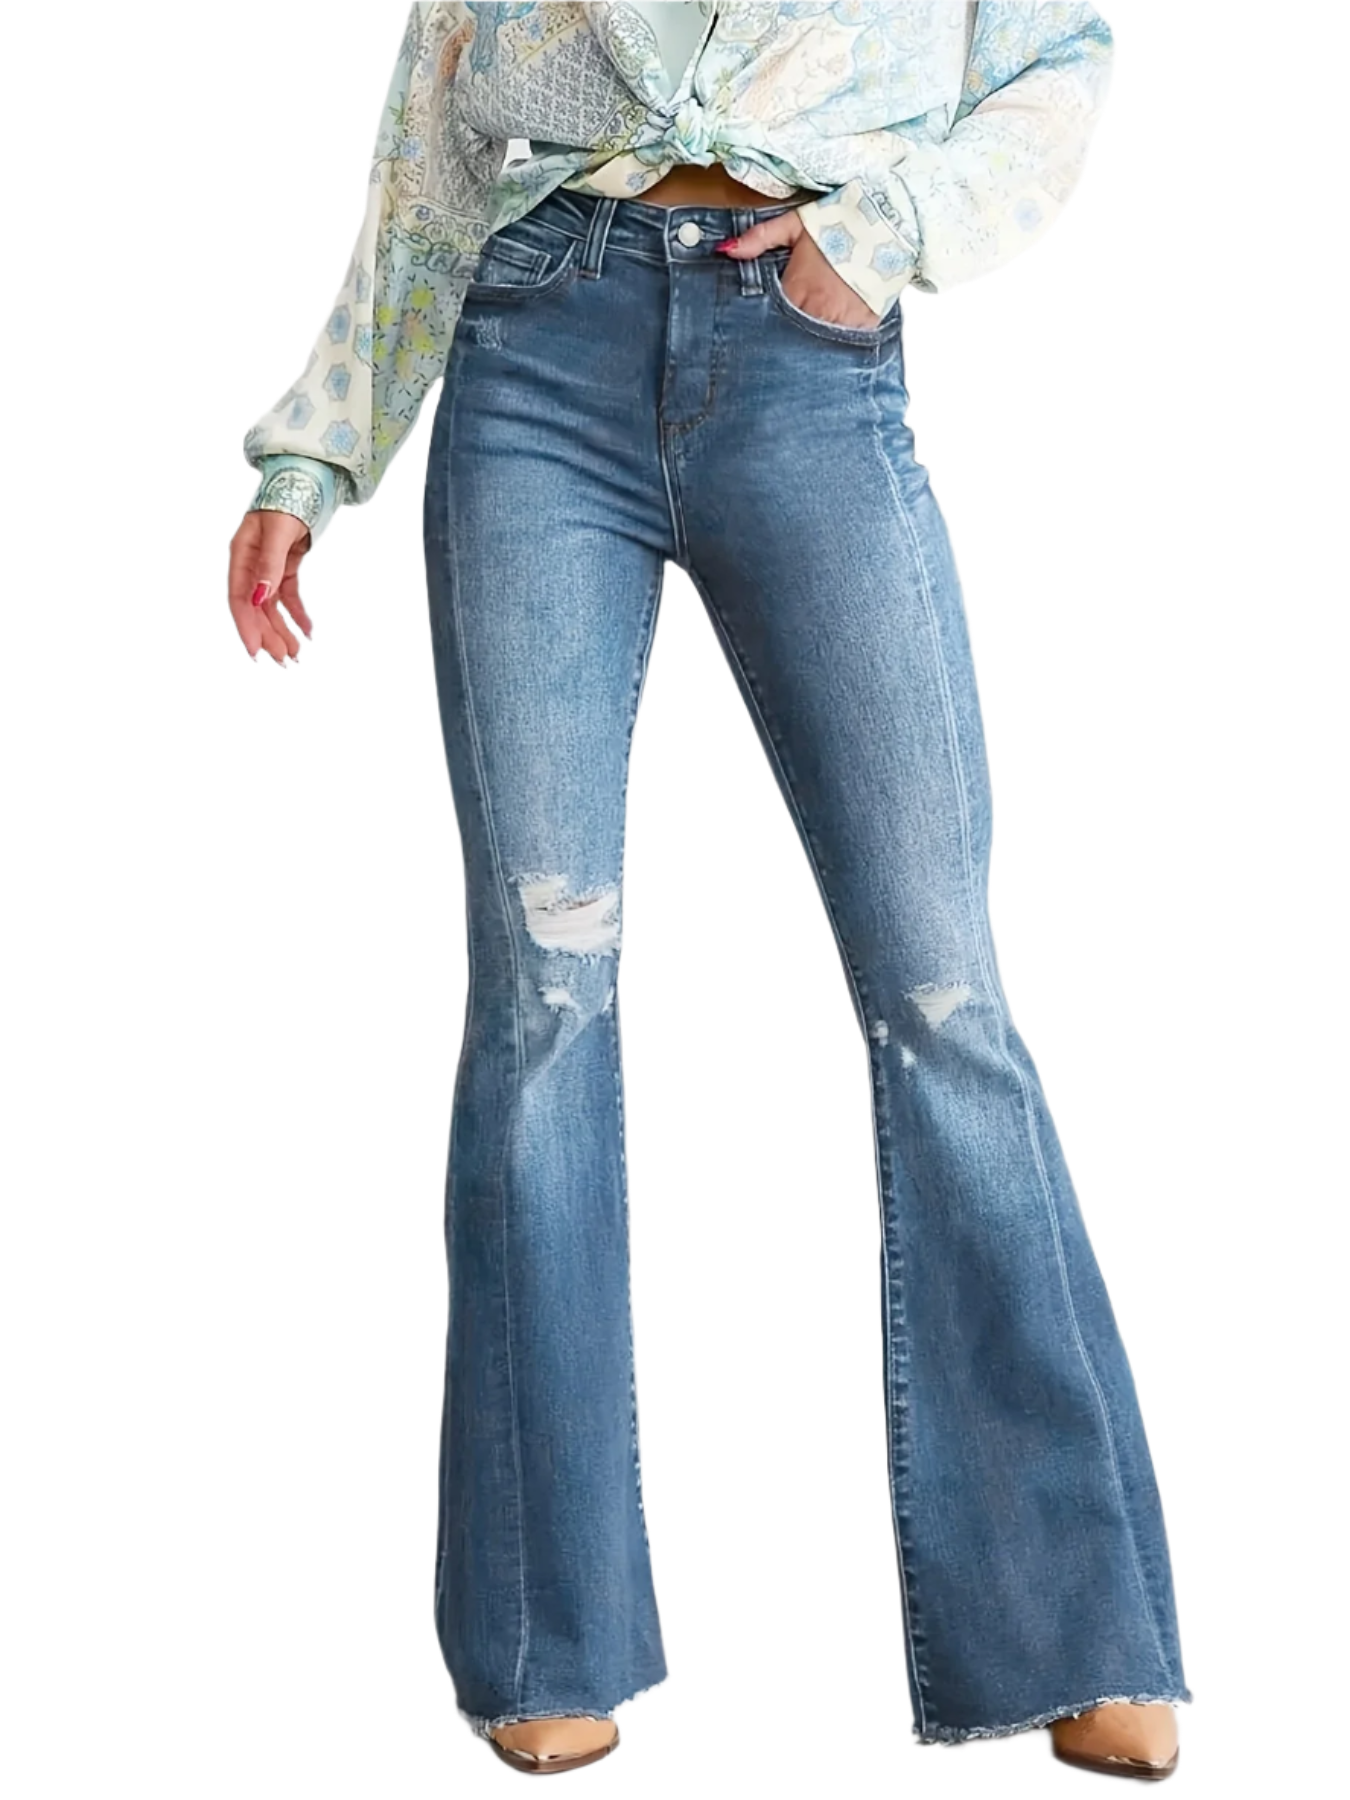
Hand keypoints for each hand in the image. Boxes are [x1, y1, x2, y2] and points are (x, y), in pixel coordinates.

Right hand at [228, 508, 313, 663]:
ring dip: (283, 630)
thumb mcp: (279, 531)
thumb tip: (261, 597)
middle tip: (284, 660)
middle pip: (256, 608)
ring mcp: (268, 565)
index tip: (255, 651)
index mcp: (241, 553)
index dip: (245, 626)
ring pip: (272, 606)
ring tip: (296, 653)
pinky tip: (308, 631)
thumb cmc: (289, 497)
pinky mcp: (286, 565)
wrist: (307, 478)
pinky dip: (298, 614)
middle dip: (269, 635)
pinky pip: (289, 596)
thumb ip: (270, 564)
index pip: (238, 598)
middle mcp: (252, 563)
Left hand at [715, 207, 882, 328]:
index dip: (769, 322)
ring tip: (805, 345)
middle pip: (794, 335)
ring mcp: (843, 321)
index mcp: (798, 289)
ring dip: (811, 343)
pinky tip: (832, 342)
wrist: (889, 223)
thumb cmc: (840, 221)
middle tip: (782, 341)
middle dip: (788, 336)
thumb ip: (759, 238)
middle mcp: (818, 310)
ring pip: (818, 344)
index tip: (767, 324)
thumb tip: (727, 250)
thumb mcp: (795, 224)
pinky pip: (845, 344)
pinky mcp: (865, 325)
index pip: (773, 319)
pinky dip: (838, 343)